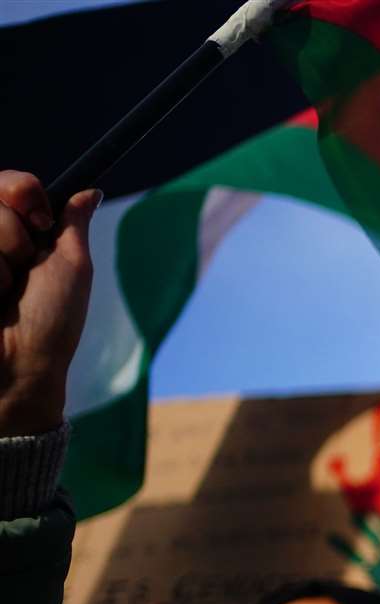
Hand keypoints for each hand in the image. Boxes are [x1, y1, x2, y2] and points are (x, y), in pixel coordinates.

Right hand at [0, 171, 99, 435]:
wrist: (18, 366)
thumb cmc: (52, 321)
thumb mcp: (72, 266)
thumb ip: (72, 224)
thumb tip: (90, 191)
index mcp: (19, 232)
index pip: (8, 182)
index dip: (23, 192)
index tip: (40, 222)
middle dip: (13, 232)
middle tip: (22, 267)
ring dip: (0, 259)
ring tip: (3, 291)